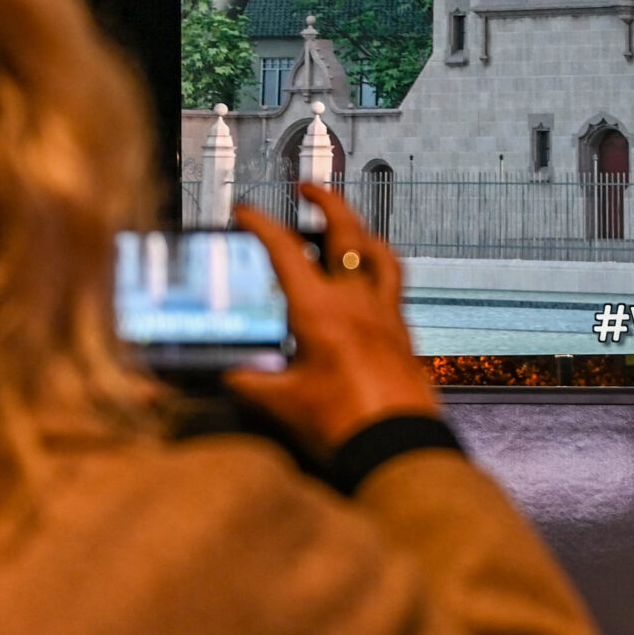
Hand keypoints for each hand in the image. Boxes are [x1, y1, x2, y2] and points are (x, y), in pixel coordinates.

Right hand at [227, 183, 440, 458]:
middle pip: (345, 230)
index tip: (247, 211)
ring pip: (379, 251)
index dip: (262, 224)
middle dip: (325, 200)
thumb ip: (250, 383)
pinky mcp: (403, 331)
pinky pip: (395, 284)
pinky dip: (381, 268)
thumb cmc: (342, 425)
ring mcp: (385, 312)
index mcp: (319, 310)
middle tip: (308, 188)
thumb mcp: (281, 403)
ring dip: (360, 229)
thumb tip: (230, 376)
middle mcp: (356, 301)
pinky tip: (371, 280)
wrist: (395, 446)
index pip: (284, 250)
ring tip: (347, 225)